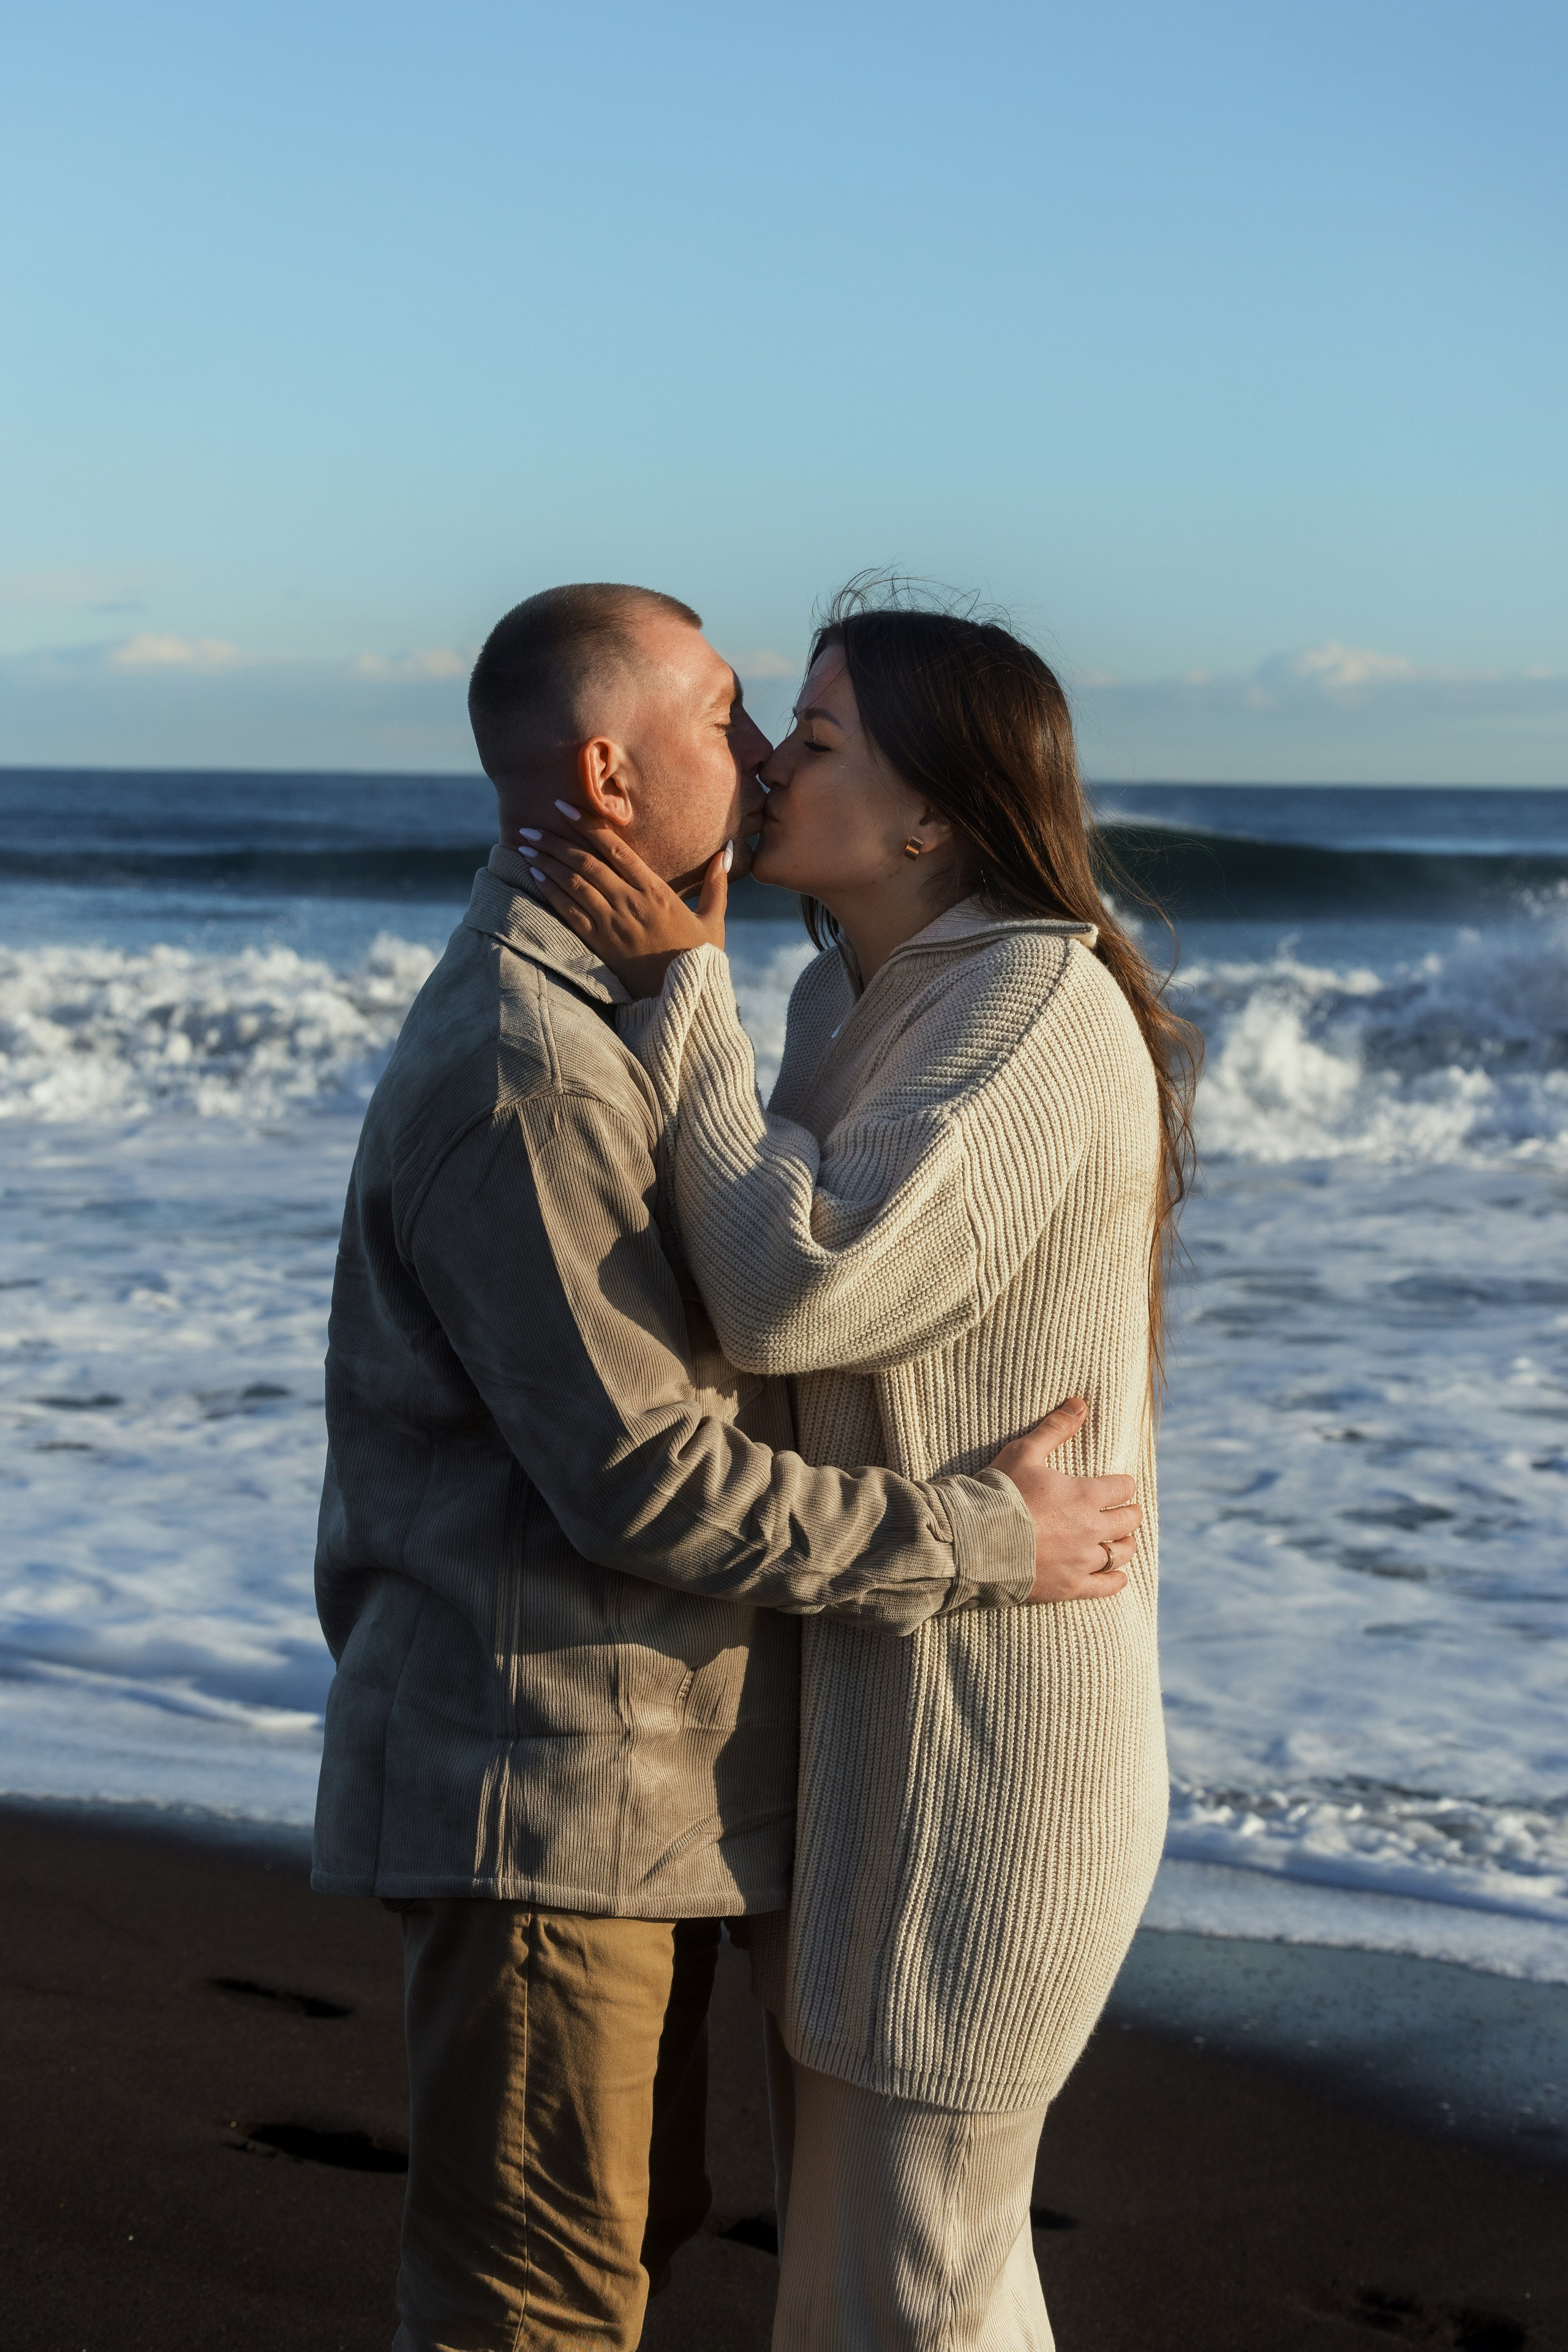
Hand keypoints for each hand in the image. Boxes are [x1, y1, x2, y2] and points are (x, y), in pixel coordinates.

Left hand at [522, 820, 728, 998]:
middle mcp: (630, 903)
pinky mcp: (600, 945)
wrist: (685, 999)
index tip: (564, 807)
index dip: (587, 824)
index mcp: (656, 891)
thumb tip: (725, 851)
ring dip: (546, 863)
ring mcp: (612, 925)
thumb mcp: (714, 920)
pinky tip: (535, 877)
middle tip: (530, 826)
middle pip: (586, 863)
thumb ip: (716, 884)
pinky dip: (550, 892)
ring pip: (573, 884)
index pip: (615, 849)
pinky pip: (569, 913)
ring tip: (525, 846)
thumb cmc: (700, 958)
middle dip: (555, 841)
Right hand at [988, 1398, 1139, 1602]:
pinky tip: (1118, 1576)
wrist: (974, 1542)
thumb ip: (1055, 1428)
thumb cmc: (998, 1493)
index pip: (1123, 1488)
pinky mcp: (1070, 1586)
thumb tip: (1081, 1403)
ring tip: (1119, 1541)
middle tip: (1122, 1512)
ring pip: (1122, 1553)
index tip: (1118, 1486)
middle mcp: (1091, 1528)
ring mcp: (1082, 1560)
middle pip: (1129, 1521)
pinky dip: (1117, 1579)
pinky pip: (1107, 1585)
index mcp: (1084, 1495)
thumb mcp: (1024, 1452)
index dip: (1123, 1485)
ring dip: (1124, 1544)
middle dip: (1128, 1513)